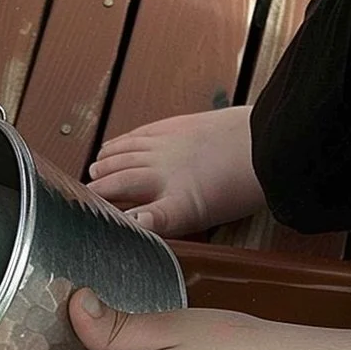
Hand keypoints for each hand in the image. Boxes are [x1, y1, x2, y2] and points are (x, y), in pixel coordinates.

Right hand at [87, 106, 263, 236]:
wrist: (264, 144)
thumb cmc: (242, 185)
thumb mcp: (204, 216)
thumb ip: (166, 220)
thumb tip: (136, 222)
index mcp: (169, 201)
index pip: (130, 212)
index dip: (109, 216)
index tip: (93, 223)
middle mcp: (159, 172)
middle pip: (118, 180)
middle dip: (99, 189)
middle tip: (86, 197)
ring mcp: (164, 146)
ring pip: (123, 155)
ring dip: (106, 164)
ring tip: (96, 169)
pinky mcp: (172, 126)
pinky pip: (137, 135)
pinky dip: (121, 143)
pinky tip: (116, 146)